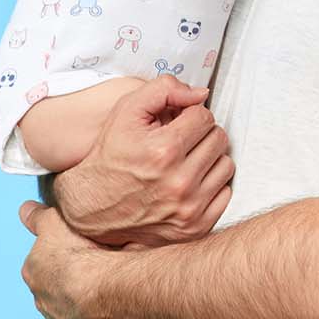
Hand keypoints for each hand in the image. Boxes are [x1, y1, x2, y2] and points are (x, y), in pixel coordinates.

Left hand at [18, 199, 112, 318]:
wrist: (105, 288)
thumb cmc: (81, 252)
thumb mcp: (55, 221)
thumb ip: (37, 217)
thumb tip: (24, 209)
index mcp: (32, 271)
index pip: (42, 262)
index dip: (60, 255)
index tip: (77, 252)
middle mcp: (39, 298)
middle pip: (53, 287)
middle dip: (68, 281)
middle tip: (92, 270)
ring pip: (66, 309)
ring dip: (79, 301)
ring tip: (102, 290)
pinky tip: (104, 311)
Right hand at [48, 75, 234, 246]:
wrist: (92, 206)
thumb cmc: (111, 156)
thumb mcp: (125, 112)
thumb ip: (164, 90)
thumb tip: (201, 94)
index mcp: (164, 151)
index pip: (204, 116)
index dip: (189, 115)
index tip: (177, 123)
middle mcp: (179, 182)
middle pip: (219, 139)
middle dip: (201, 134)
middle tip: (182, 140)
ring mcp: (189, 209)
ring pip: (226, 165)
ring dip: (209, 158)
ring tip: (186, 160)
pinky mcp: (196, 227)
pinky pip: (225, 194)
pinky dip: (211, 185)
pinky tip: (190, 181)